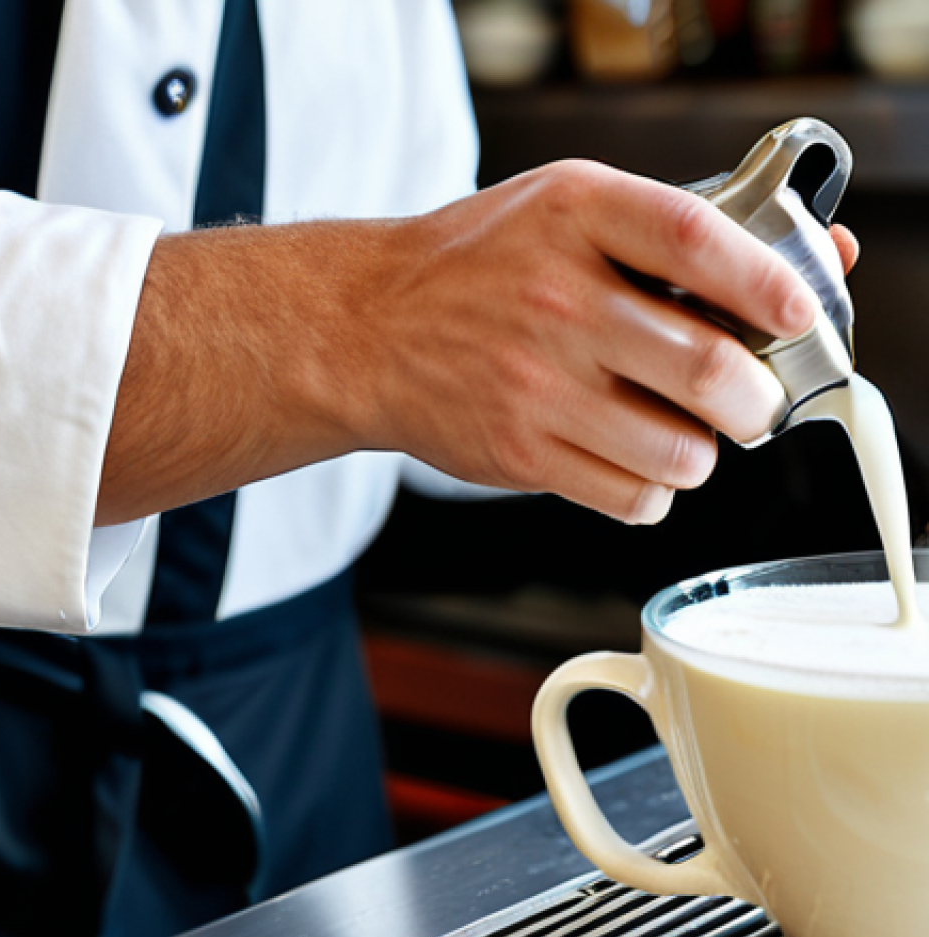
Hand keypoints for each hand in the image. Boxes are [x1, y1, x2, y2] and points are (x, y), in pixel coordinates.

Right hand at [102, 161, 857, 527]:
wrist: (364, 330)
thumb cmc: (472, 269)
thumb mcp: (560, 211)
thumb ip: (667, 232)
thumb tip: (799, 271)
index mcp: (571, 217)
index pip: (695, 241)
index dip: (766, 283)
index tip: (798, 312)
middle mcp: (553, 300)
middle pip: (706, 368)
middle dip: (754, 400)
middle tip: (749, 401)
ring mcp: (533, 384)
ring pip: (679, 453)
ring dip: (700, 453)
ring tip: (678, 435)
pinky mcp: (518, 453)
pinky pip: (630, 498)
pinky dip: (652, 491)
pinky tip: (631, 463)